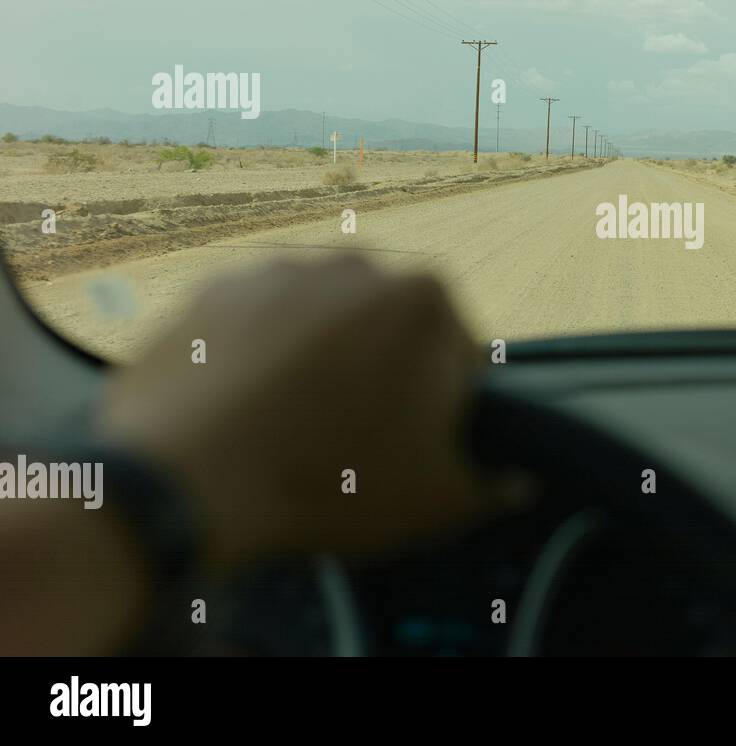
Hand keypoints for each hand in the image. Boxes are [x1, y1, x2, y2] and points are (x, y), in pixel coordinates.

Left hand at [99, 255, 533, 573]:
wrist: (186, 475)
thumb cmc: (329, 482)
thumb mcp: (434, 503)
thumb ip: (492, 489)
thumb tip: (518, 484)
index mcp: (426, 300)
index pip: (458, 357)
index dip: (442, 410)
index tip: (411, 448)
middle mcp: (357, 264)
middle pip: (388, 329)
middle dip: (381, 375)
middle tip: (352, 440)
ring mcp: (279, 269)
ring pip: (321, 322)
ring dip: (319, 361)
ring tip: (292, 427)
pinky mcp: (214, 288)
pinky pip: (255, 324)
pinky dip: (257, 356)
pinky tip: (245, 409)